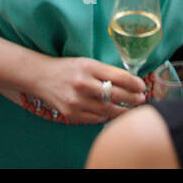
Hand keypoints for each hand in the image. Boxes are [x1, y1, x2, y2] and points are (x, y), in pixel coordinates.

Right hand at [31, 57, 146, 124]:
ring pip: (108, 111)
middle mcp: (83, 84)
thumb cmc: (68, 68)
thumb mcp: (87, 63)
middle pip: (116, 95)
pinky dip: (106, 117)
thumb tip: (130, 82)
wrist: (41, 77)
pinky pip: (96, 119)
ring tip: (131, 109)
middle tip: (141, 99)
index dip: (135, 83)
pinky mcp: (71, 114)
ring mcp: (77, 101)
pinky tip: (111, 113)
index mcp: (89, 67)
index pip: (120, 77)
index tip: (142, 86)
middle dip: (133, 99)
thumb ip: (106, 72)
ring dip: (123, 111)